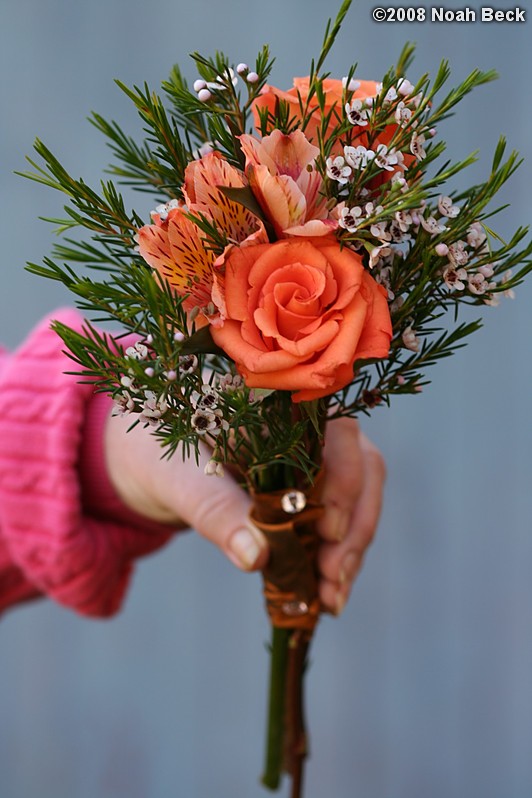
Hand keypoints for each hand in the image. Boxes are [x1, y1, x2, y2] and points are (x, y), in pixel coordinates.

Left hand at [104, 412, 384, 613]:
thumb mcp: (176, 478)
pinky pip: (337, 517)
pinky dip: (336, 554)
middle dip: (355, 527)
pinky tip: (326, 592)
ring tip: (332, 598)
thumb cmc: (157, 451)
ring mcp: (314, 455)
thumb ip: (215, 510)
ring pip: (358, 495)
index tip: (327, 534)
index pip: (337, 433)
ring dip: (352, 547)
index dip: (344, 482)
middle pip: (362, 466)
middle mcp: (309, 422)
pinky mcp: (308, 487)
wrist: (144, 458)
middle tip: (334, 581)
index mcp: (280, 403)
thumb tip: (257, 558)